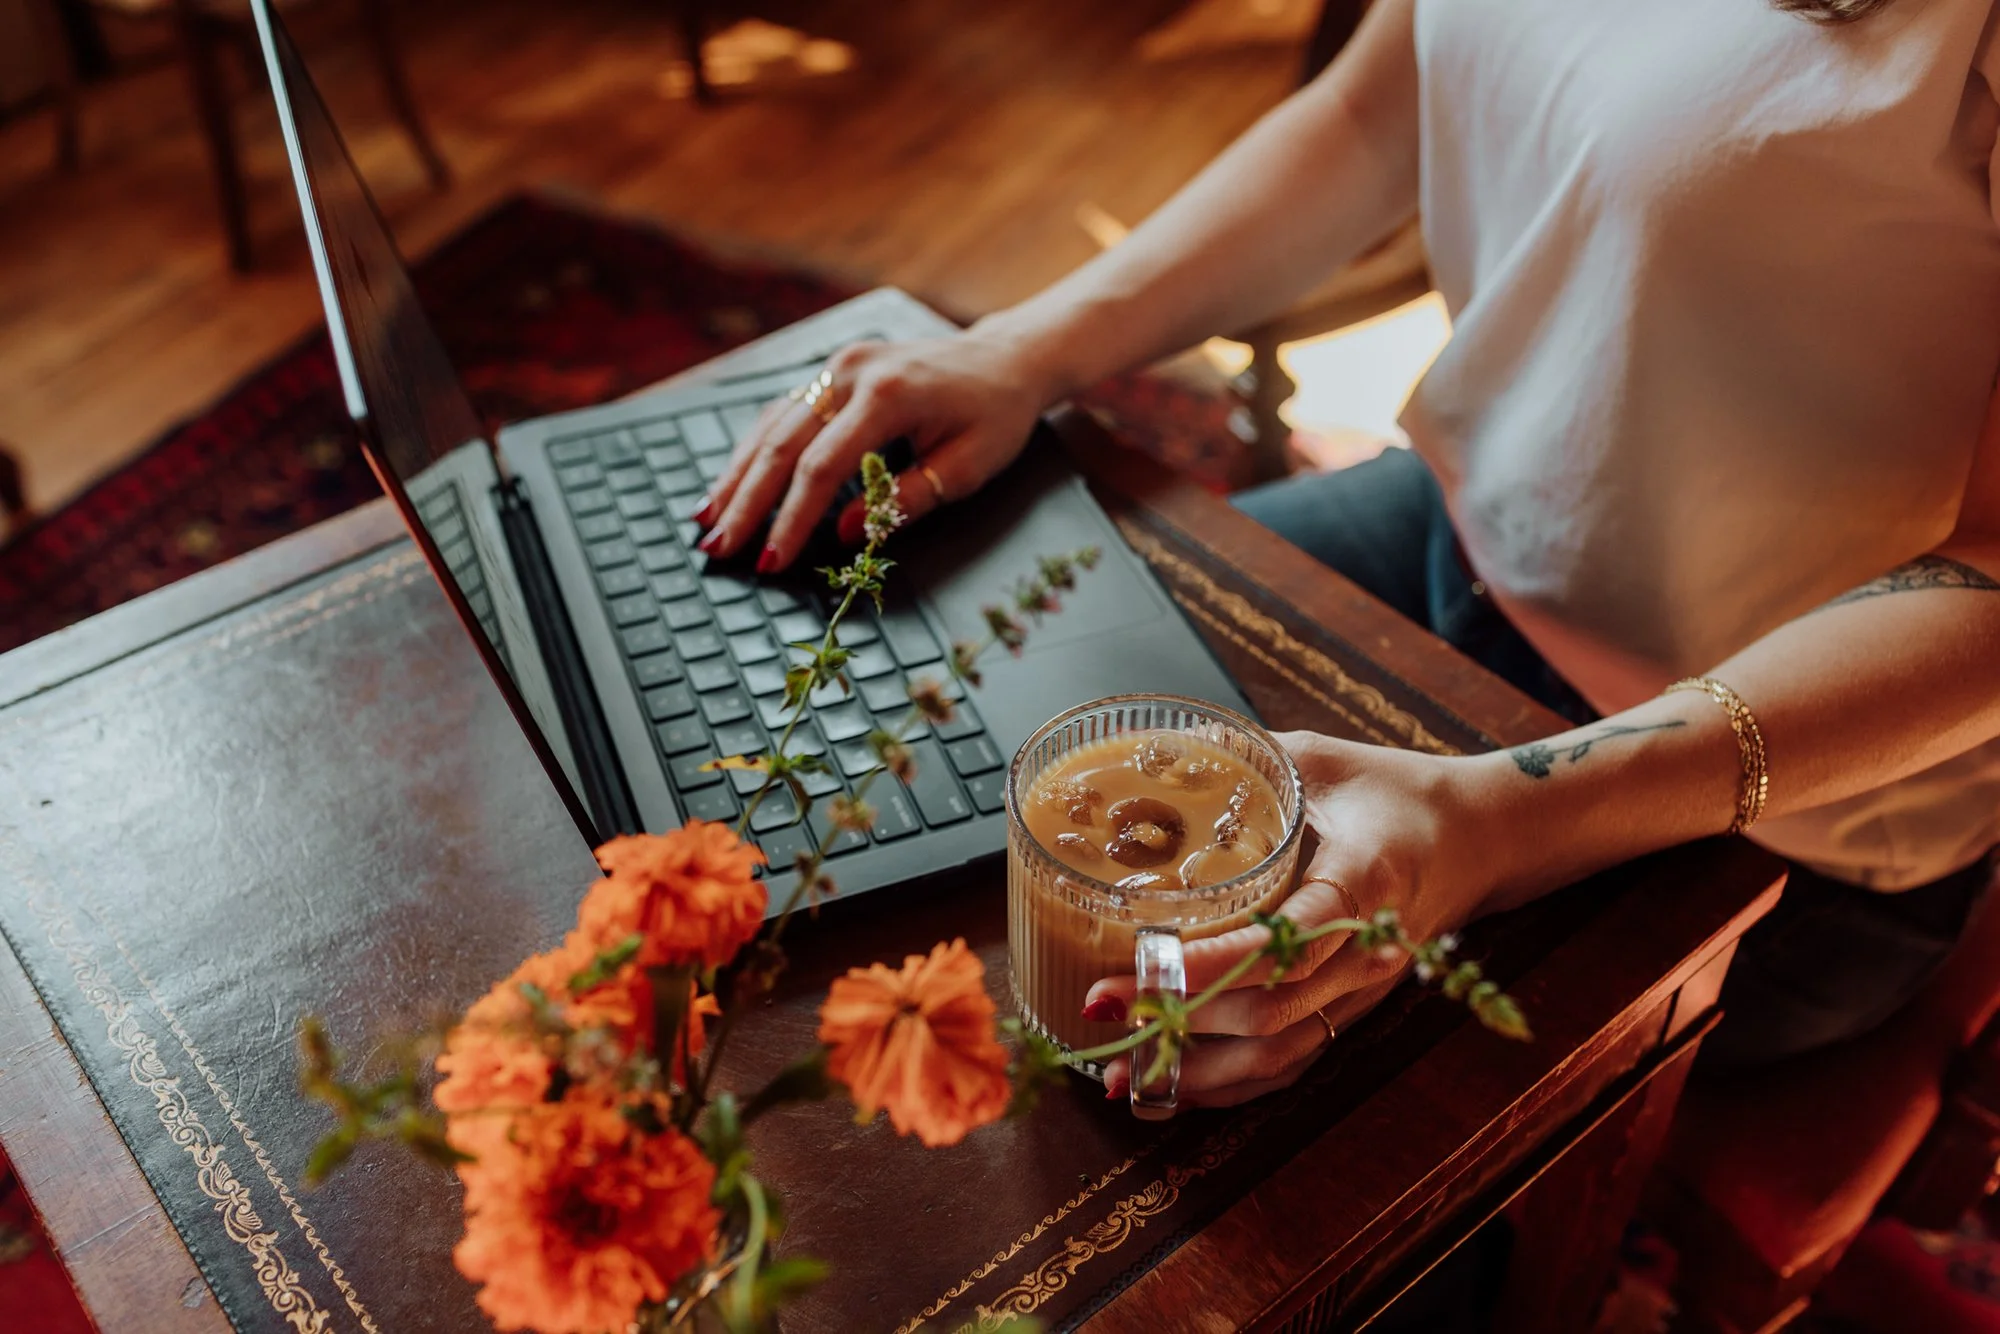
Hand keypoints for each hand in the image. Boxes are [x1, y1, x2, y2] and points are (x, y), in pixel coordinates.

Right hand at [693, 328, 1055, 570]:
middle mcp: (851, 372)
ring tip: (708, 523)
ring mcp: (836, 367)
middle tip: (718, 550)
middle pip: (782, 445)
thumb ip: (905, 500)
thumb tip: (844, 534)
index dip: (791, 519)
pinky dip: (752, 451)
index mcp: (888, 395)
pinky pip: (781, 414)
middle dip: (747, 503)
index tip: (770, 561)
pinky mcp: (830, 372)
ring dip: (737, 477)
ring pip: (771, 426)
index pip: (823, 466)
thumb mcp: (967, 466)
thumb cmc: (994, 416)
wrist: (1005, 360)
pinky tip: (730, 483)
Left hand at [1089, 732, 1493, 1109]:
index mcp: (1363, 880)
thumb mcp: (1320, 758)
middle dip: (1180, 1017)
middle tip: (1101, 1002)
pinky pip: (1289, 1064)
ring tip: (1120, 1075)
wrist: (1475, 838)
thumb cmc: (1390, 793)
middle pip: (1270, 1011)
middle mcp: (1364, 953)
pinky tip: (1170, 1092)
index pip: (1289, 938)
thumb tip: (1149, 750)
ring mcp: (1358, 992)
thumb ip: (1241, 755)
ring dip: (1196, 1071)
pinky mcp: (1350, 1012)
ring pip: (1276, 1052)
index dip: (1213, 960)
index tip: (1144, 958)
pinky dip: (1228, 1087)